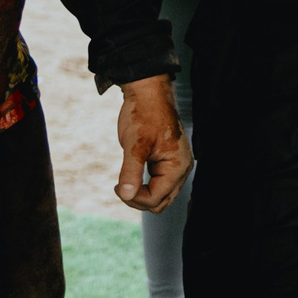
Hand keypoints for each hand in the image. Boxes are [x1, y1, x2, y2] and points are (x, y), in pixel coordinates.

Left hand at [114, 75, 189, 212]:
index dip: (134, 198)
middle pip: (160, 202)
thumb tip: (126, 195)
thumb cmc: (143, 115)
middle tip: (119, 186)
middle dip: (138, 200)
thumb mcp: (134, 144)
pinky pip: (159, 184)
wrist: (148, 94)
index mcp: (177, 166)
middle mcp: (181, 169)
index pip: (156, 198)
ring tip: (124, 182)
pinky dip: (144, 186)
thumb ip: (131, 171)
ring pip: (160, 196)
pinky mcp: (168, 162)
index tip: (117, 186)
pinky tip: (131, 176)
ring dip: (141, 194)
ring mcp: (176, 166)